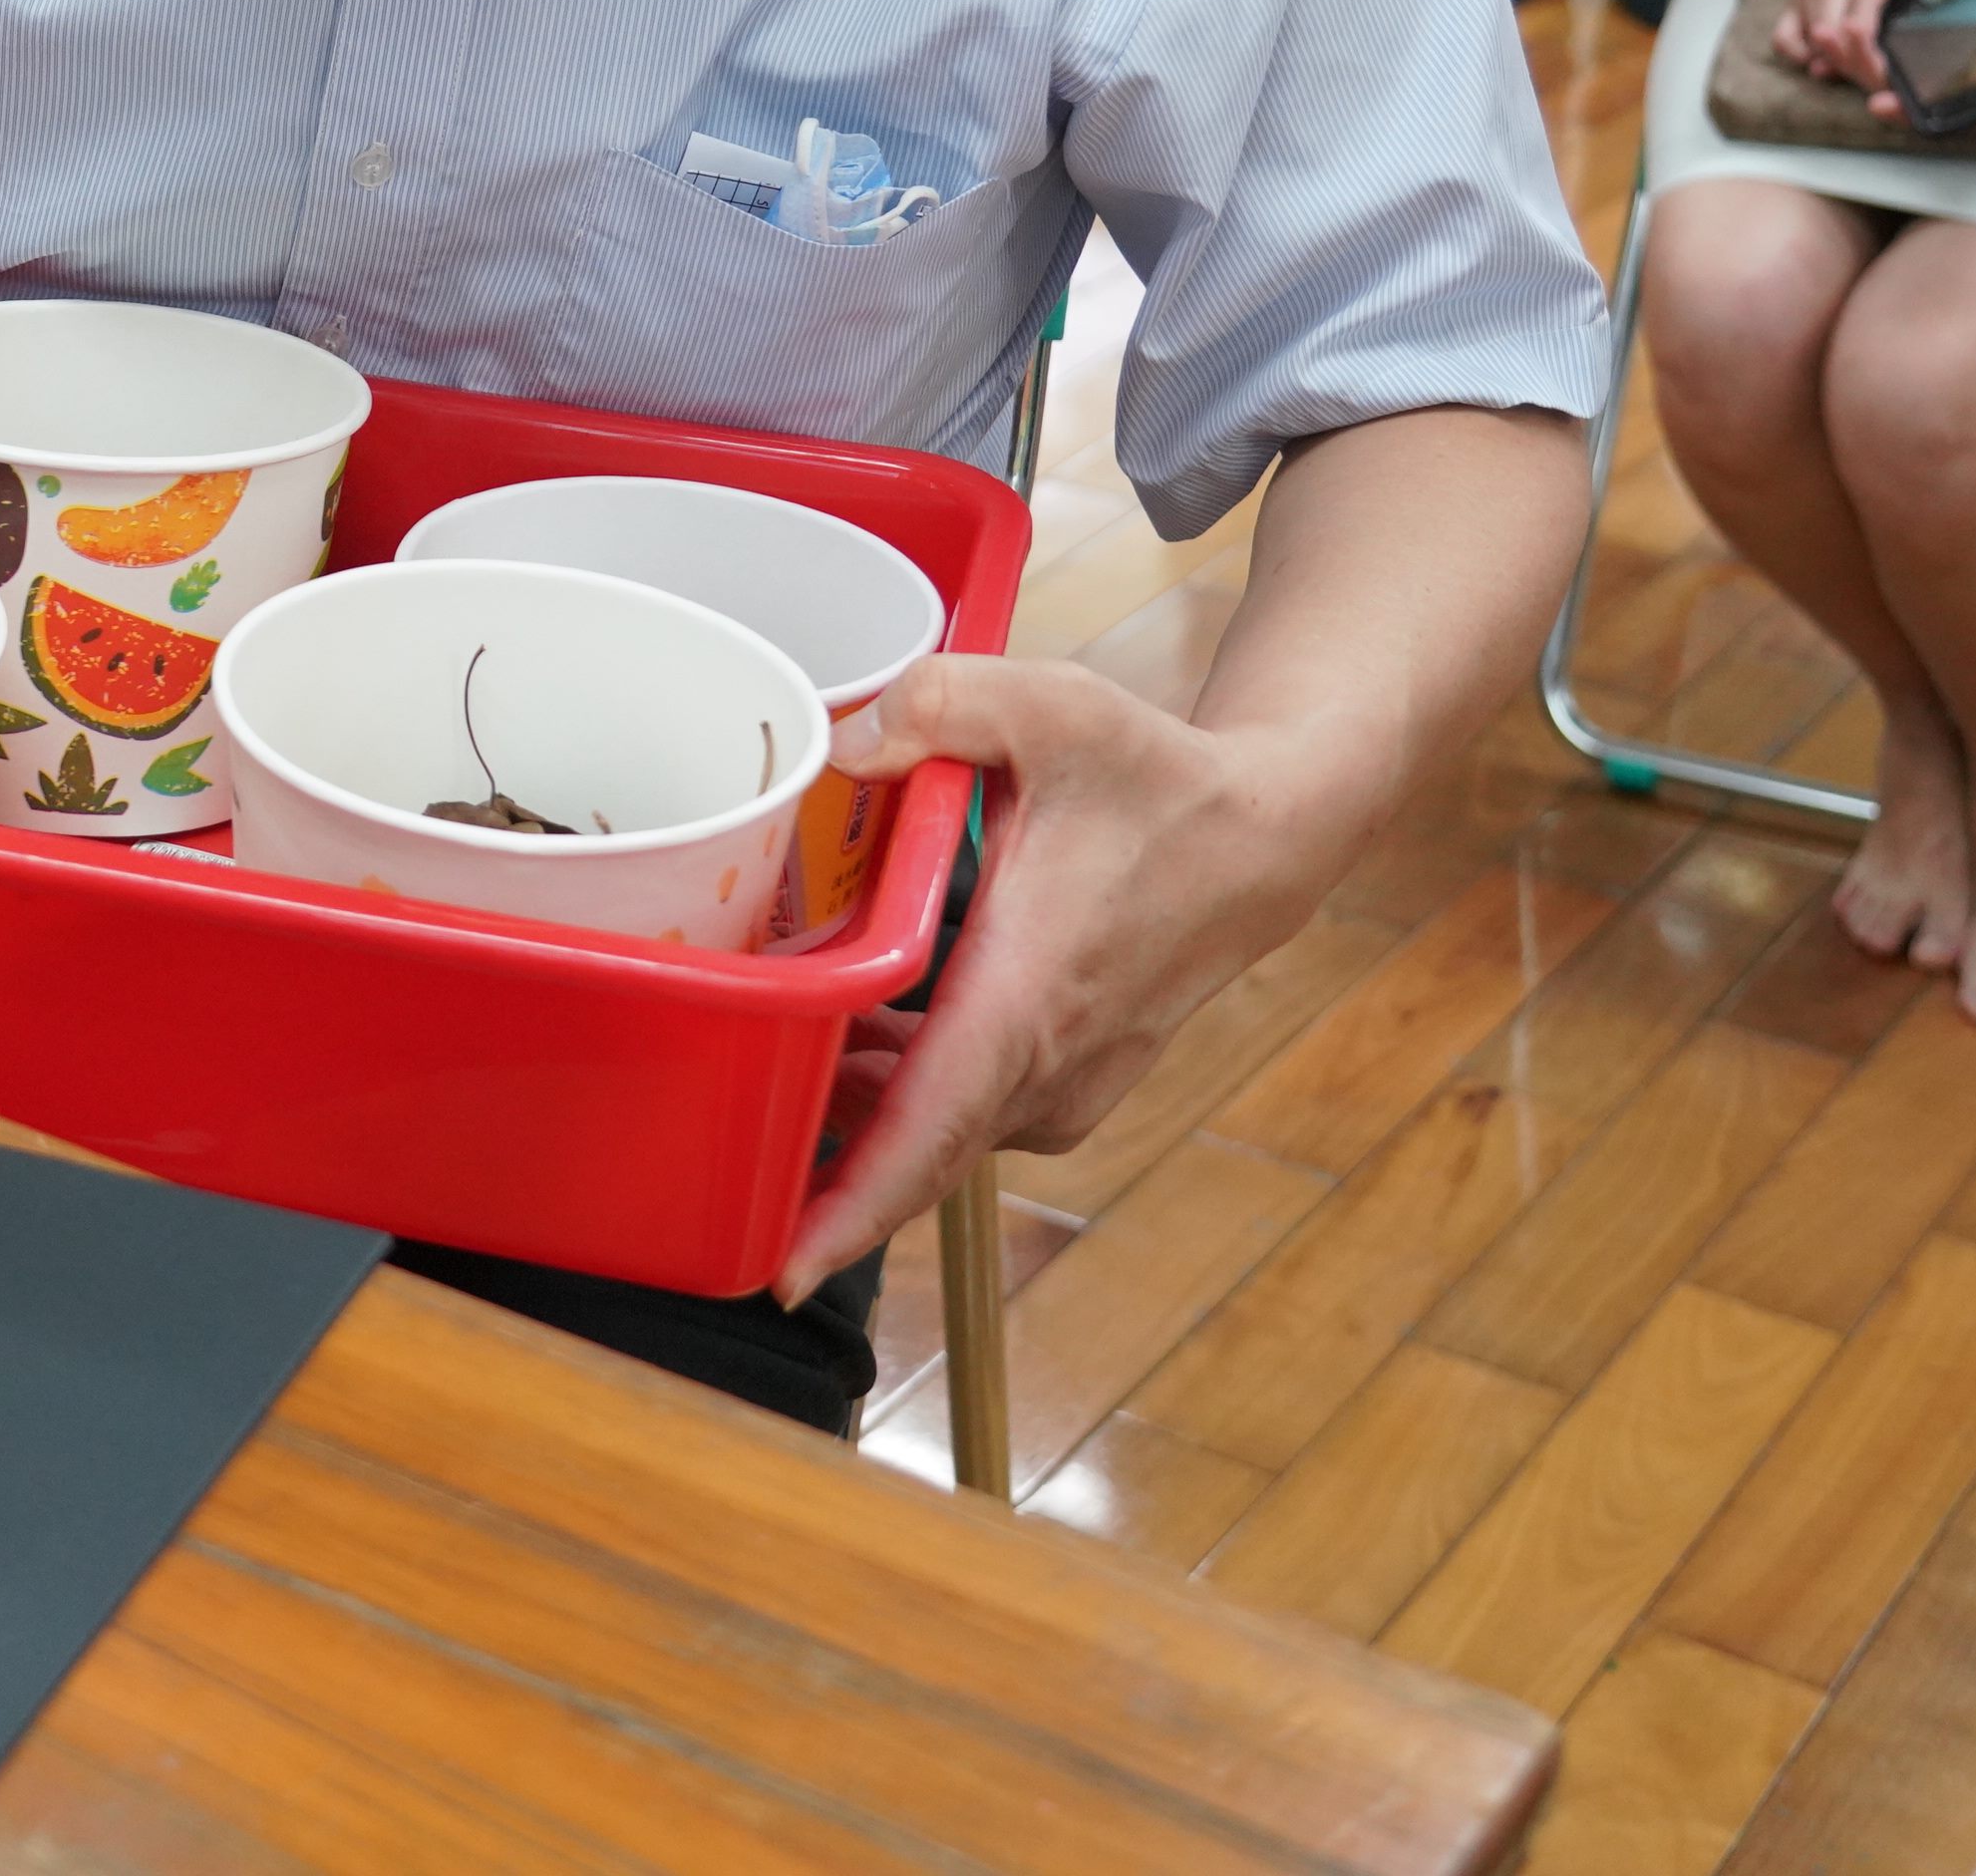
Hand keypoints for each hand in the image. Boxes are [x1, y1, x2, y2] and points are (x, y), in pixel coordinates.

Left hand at [774, 655, 1328, 1302]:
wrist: (1261, 842)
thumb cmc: (1159, 781)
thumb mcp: (1055, 708)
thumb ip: (943, 704)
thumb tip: (845, 741)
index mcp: (1029, 998)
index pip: (931, 1128)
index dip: (854, 1205)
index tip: (786, 1270)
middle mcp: (1046, 1065)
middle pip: (911, 1150)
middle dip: (813, 1171)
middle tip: (715, 1161)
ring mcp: (1061, 1086)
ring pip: (930, 1128)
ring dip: (850, 1105)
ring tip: (768, 1049)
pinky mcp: (1064, 1085)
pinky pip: (961, 1112)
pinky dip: (899, 1088)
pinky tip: (849, 1027)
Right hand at [1781, 0, 1975, 99]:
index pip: (1862, 11)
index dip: (1868, 46)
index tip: (1886, 69)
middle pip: (1831, 31)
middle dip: (1852, 64)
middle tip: (1879, 86)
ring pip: (1810, 36)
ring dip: (1831, 63)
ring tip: (1858, 79)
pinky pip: (1784, 34)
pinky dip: (1798, 53)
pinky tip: (1821, 65)